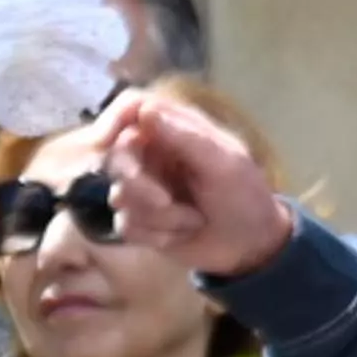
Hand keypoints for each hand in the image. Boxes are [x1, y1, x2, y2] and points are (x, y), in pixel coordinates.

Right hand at [96, 83, 299, 279]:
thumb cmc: (246, 198)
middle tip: (164, 202)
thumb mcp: (226, 165)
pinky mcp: (139, 220)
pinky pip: (125, 225)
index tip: (104, 141)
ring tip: (194, 222)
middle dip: (139, 184)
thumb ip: (186, 137)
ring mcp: (143, 188)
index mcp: (174, 130)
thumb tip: (145, 110)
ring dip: (159, 216)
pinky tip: (181, 236)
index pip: (131, 107)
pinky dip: (155, 235)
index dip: (112, 118)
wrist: (252, 249)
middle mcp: (152, 154)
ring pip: (120, 195)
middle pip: (117, 156)